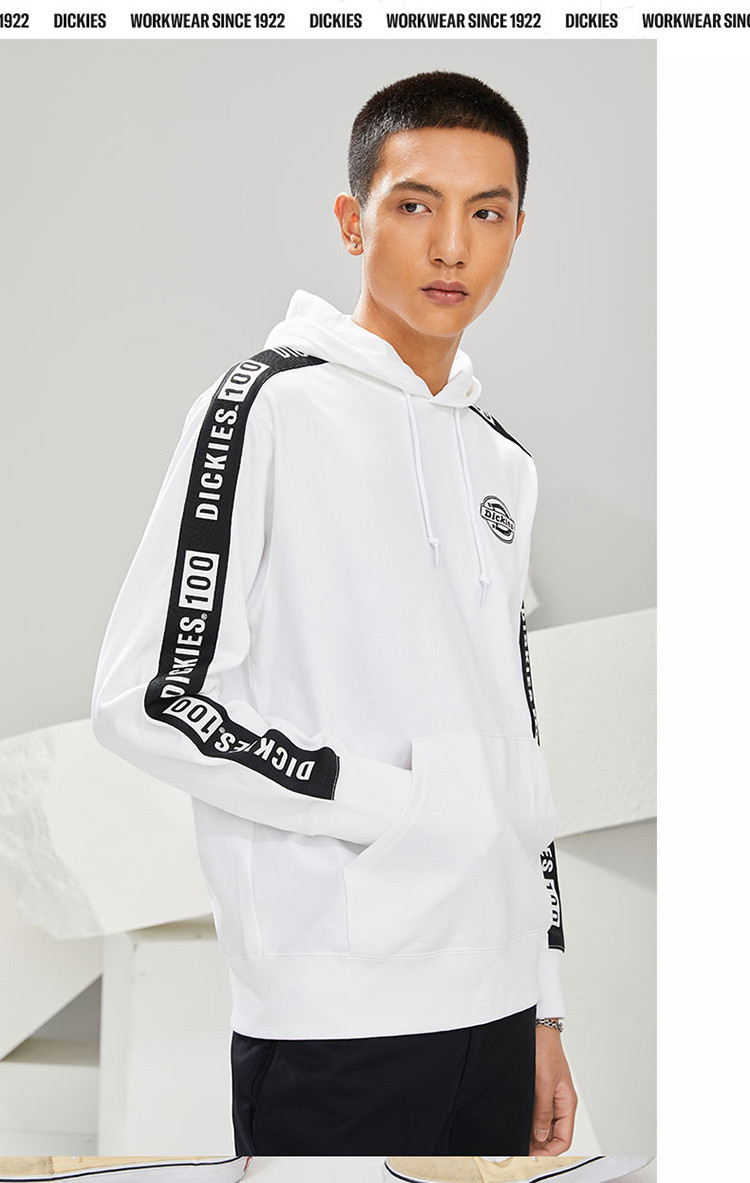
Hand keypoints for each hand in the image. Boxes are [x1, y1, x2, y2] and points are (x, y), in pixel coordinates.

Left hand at [530, 1024, 576, 1154]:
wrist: (537, 1028)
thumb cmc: (545, 1049)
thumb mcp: (544, 1082)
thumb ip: (543, 1111)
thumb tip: (540, 1136)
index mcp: (567, 1102)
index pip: (564, 1138)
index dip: (550, 1151)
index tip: (532, 1155)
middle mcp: (560, 1102)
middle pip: (553, 1135)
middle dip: (539, 1146)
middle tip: (520, 1150)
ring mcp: (549, 1096)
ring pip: (544, 1125)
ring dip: (533, 1135)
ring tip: (516, 1139)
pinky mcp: (539, 1090)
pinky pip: (536, 1113)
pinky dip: (528, 1122)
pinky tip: (517, 1124)